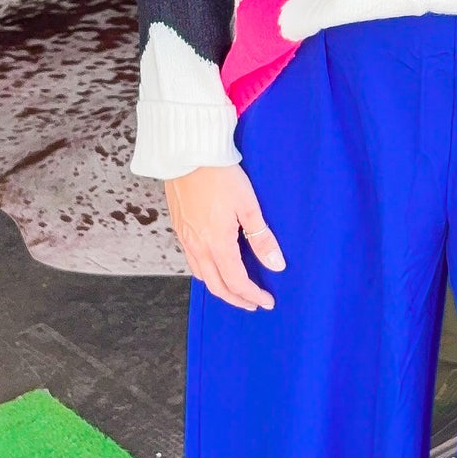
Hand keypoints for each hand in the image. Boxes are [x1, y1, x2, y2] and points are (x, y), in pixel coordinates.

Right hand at [165, 163, 284, 310]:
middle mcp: (198, 246)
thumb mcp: (248, 206)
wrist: (187, 154)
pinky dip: (206, 272)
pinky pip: (192, 261)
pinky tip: (216, 266)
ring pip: (202, 276)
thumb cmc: (219, 175)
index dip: (253, 295)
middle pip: (216, 286)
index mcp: (217, 244)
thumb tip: (276, 265)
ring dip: (220, 288)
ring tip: (236, 289)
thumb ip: (261, 238)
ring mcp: (186, 238)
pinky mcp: (180, 229)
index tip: (266, 301)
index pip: (236, 282)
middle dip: (236, 299)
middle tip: (253, 303)